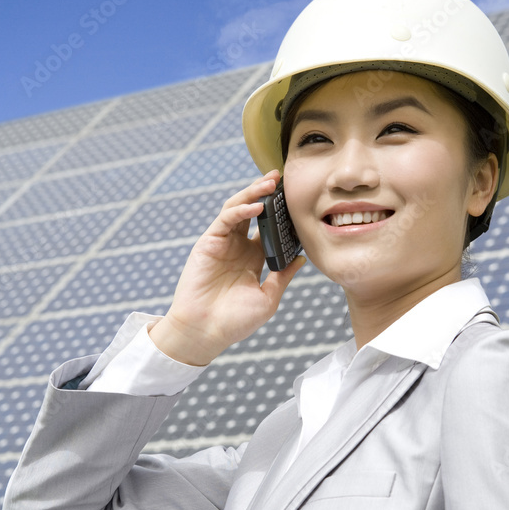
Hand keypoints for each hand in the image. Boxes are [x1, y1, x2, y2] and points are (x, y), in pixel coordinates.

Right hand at [149, 170, 305, 365]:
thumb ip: (283, 277)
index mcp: (253, 259)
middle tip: (283, 178)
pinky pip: (226, 219)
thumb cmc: (235, 321)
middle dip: (267, 193)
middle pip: (254, 212)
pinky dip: (241, 209)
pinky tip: (257, 206)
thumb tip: (302, 259)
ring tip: (271, 184)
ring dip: (254, 193)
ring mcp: (223, 243)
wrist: (206, 332)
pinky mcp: (209, 242)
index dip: (282, 214)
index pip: (270, 228)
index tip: (298, 201)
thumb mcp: (268, 298)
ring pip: (239, 208)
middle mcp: (238, 247)